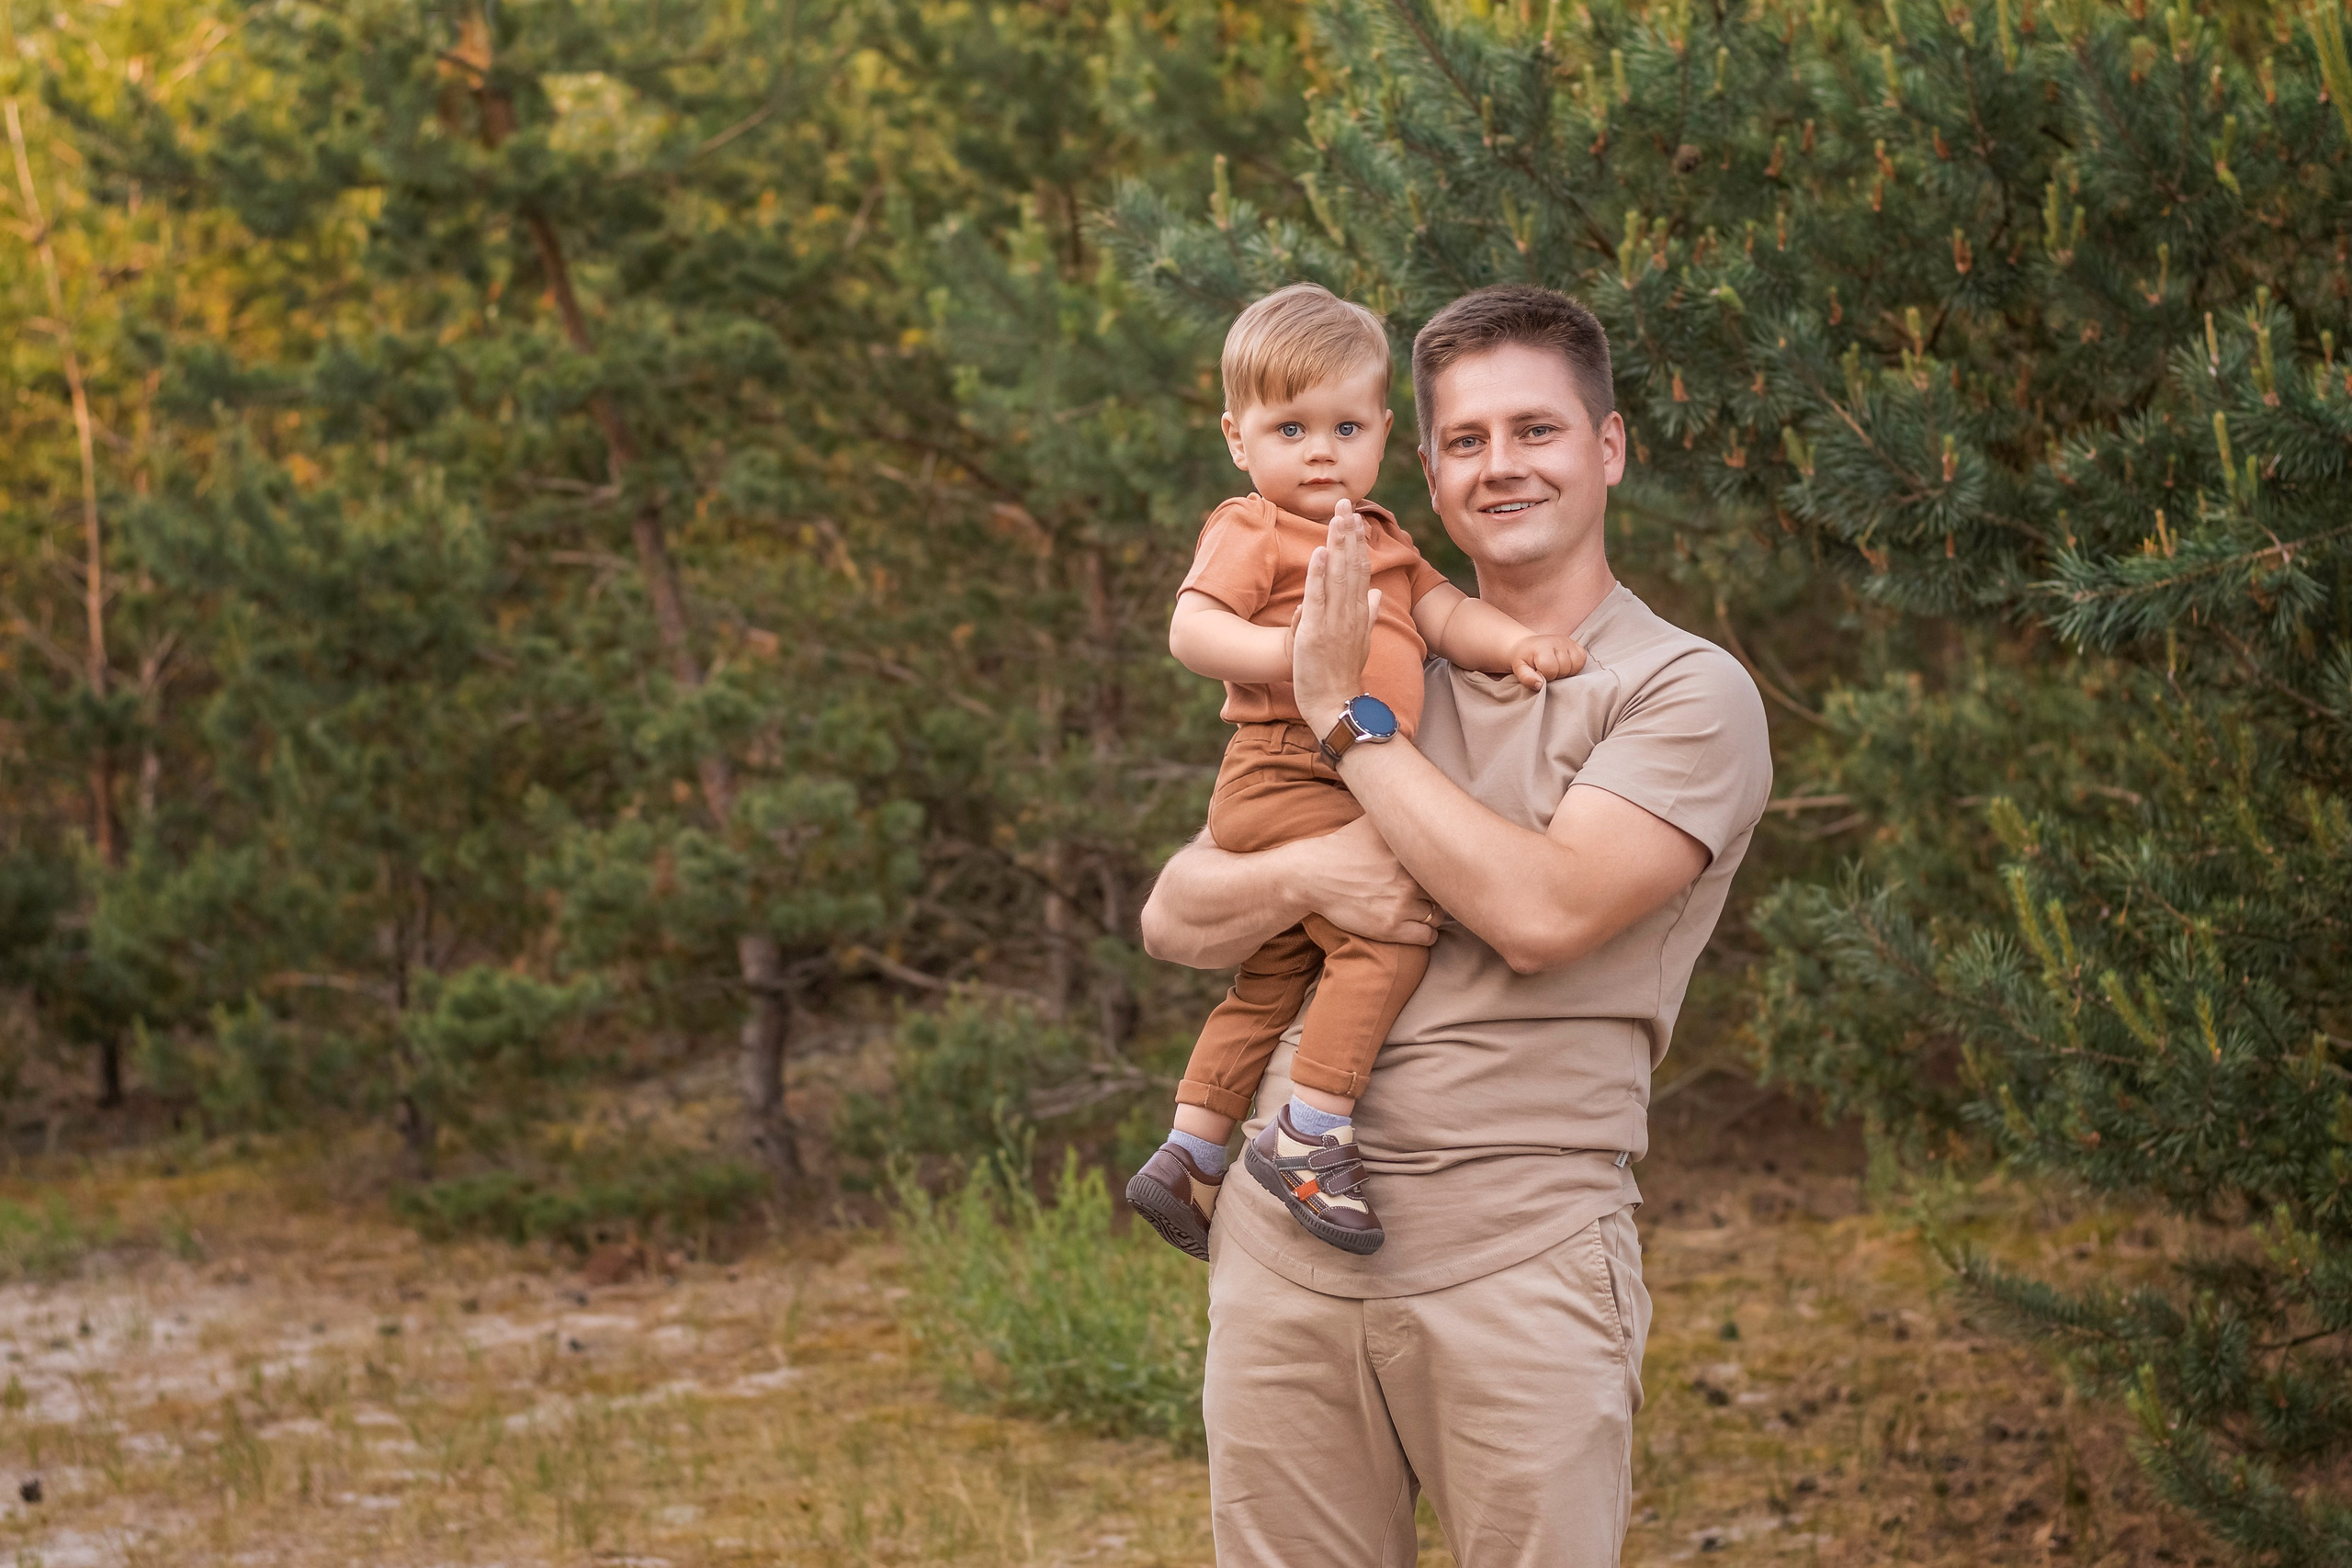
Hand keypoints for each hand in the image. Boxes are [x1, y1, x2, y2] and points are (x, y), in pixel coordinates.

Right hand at [1287, 817, 1441, 946]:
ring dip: (1432, 912)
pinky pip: (1428, 936)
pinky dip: (1427, 933)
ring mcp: (1401, 904)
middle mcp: (1409, 877)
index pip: (1447, 862)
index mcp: (1408, 851)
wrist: (1312, 875)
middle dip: (1439, 891)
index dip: (1445, 867)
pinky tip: (1418, 925)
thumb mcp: (1370, 821)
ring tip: (1421, 907)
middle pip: (1444, 890)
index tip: (1441, 869)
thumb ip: (1396, 812)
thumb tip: (1418, 796)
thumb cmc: (1342, 846)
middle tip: (1431, 891)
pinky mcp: (1390, 928)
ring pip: (1438, 914)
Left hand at [1293, 498, 1380, 733]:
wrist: (1337, 705)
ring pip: (1338, 576)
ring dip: (1336, 544)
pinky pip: (1318, 598)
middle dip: (1348, 533)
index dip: (1356, 542)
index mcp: (1359, 613)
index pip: (1360, 570)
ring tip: (1335, 517)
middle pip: (1351, 565)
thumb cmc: (1343, 676)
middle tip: (1345, 503)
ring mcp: (1334, 622)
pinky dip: (1319, 575)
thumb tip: (1376, 593)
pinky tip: (1319, 552)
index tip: (1354, 517)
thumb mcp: (1360, 642)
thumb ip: (1369, 615)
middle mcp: (1350, 613)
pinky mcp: (1316, 633)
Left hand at [1509, 633, 1586, 690]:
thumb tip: (1540, 685)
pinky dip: (1575, 666)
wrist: (1528, 646)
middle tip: (1547, 671)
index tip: (1539, 673)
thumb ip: (1527, 678)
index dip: (1545, 676)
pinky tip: (1565, 665)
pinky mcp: (1576, 644)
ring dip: (1566, 672)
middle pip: (1565, 669)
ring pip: (1576, 666)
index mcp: (1543, 647)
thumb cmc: (1524, 659)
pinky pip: (1582, 660)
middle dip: (1556, 675)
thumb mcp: (1519, 669)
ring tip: (1556, 669)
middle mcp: (1558, 641)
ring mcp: (1568, 642)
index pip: (1551, 669)